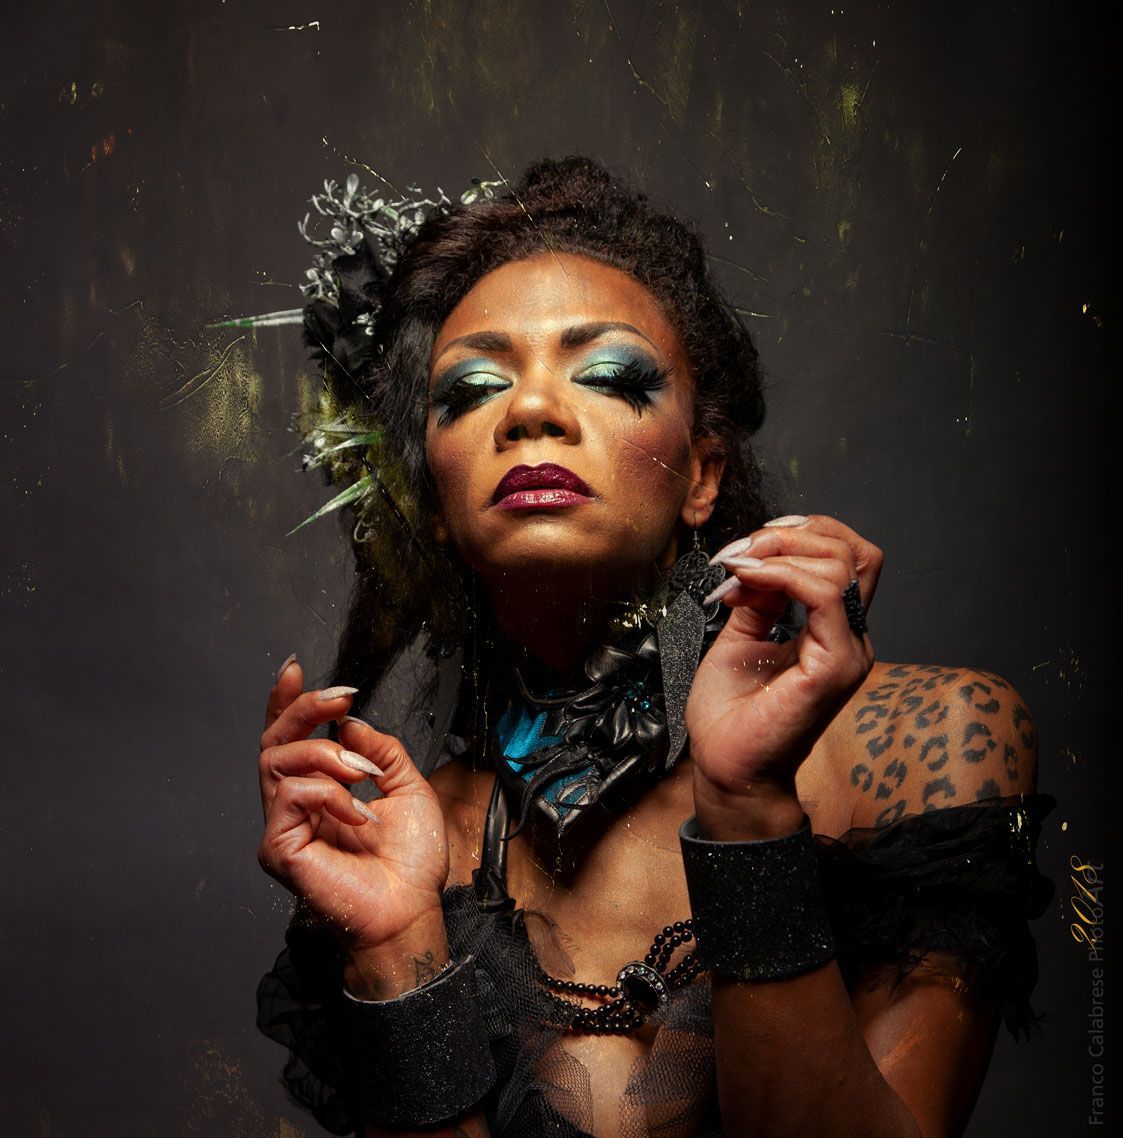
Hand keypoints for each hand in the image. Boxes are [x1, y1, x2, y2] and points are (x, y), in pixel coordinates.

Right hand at [256, 658, 449, 955]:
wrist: (412, 909)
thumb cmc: (410, 861)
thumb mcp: (407, 786)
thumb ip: (379, 749)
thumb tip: (349, 722)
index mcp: (319, 791)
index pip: (290, 739)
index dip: (286, 703)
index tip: (295, 670)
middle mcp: (293, 806)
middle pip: (274, 741)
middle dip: (305, 709)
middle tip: (339, 700)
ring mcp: (282, 827)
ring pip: (279, 761)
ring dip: (328, 756)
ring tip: (364, 776)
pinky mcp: (278, 849)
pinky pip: (290, 796)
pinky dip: (329, 794)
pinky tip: (357, 815)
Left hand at [686, 515, 880, 836]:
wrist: (726, 768)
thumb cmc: (732, 715)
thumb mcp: (740, 637)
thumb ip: (758, 598)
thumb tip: (757, 559)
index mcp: (832, 631)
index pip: (846, 557)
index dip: (802, 534)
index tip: (751, 545)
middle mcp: (849, 638)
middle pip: (854, 552)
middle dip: (792, 535)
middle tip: (743, 551)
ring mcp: (847, 653)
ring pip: (843, 565)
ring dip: (782, 551)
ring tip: (740, 566)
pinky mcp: (833, 668)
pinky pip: (824, 596)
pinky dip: (782, 574)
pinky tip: (748, 579)